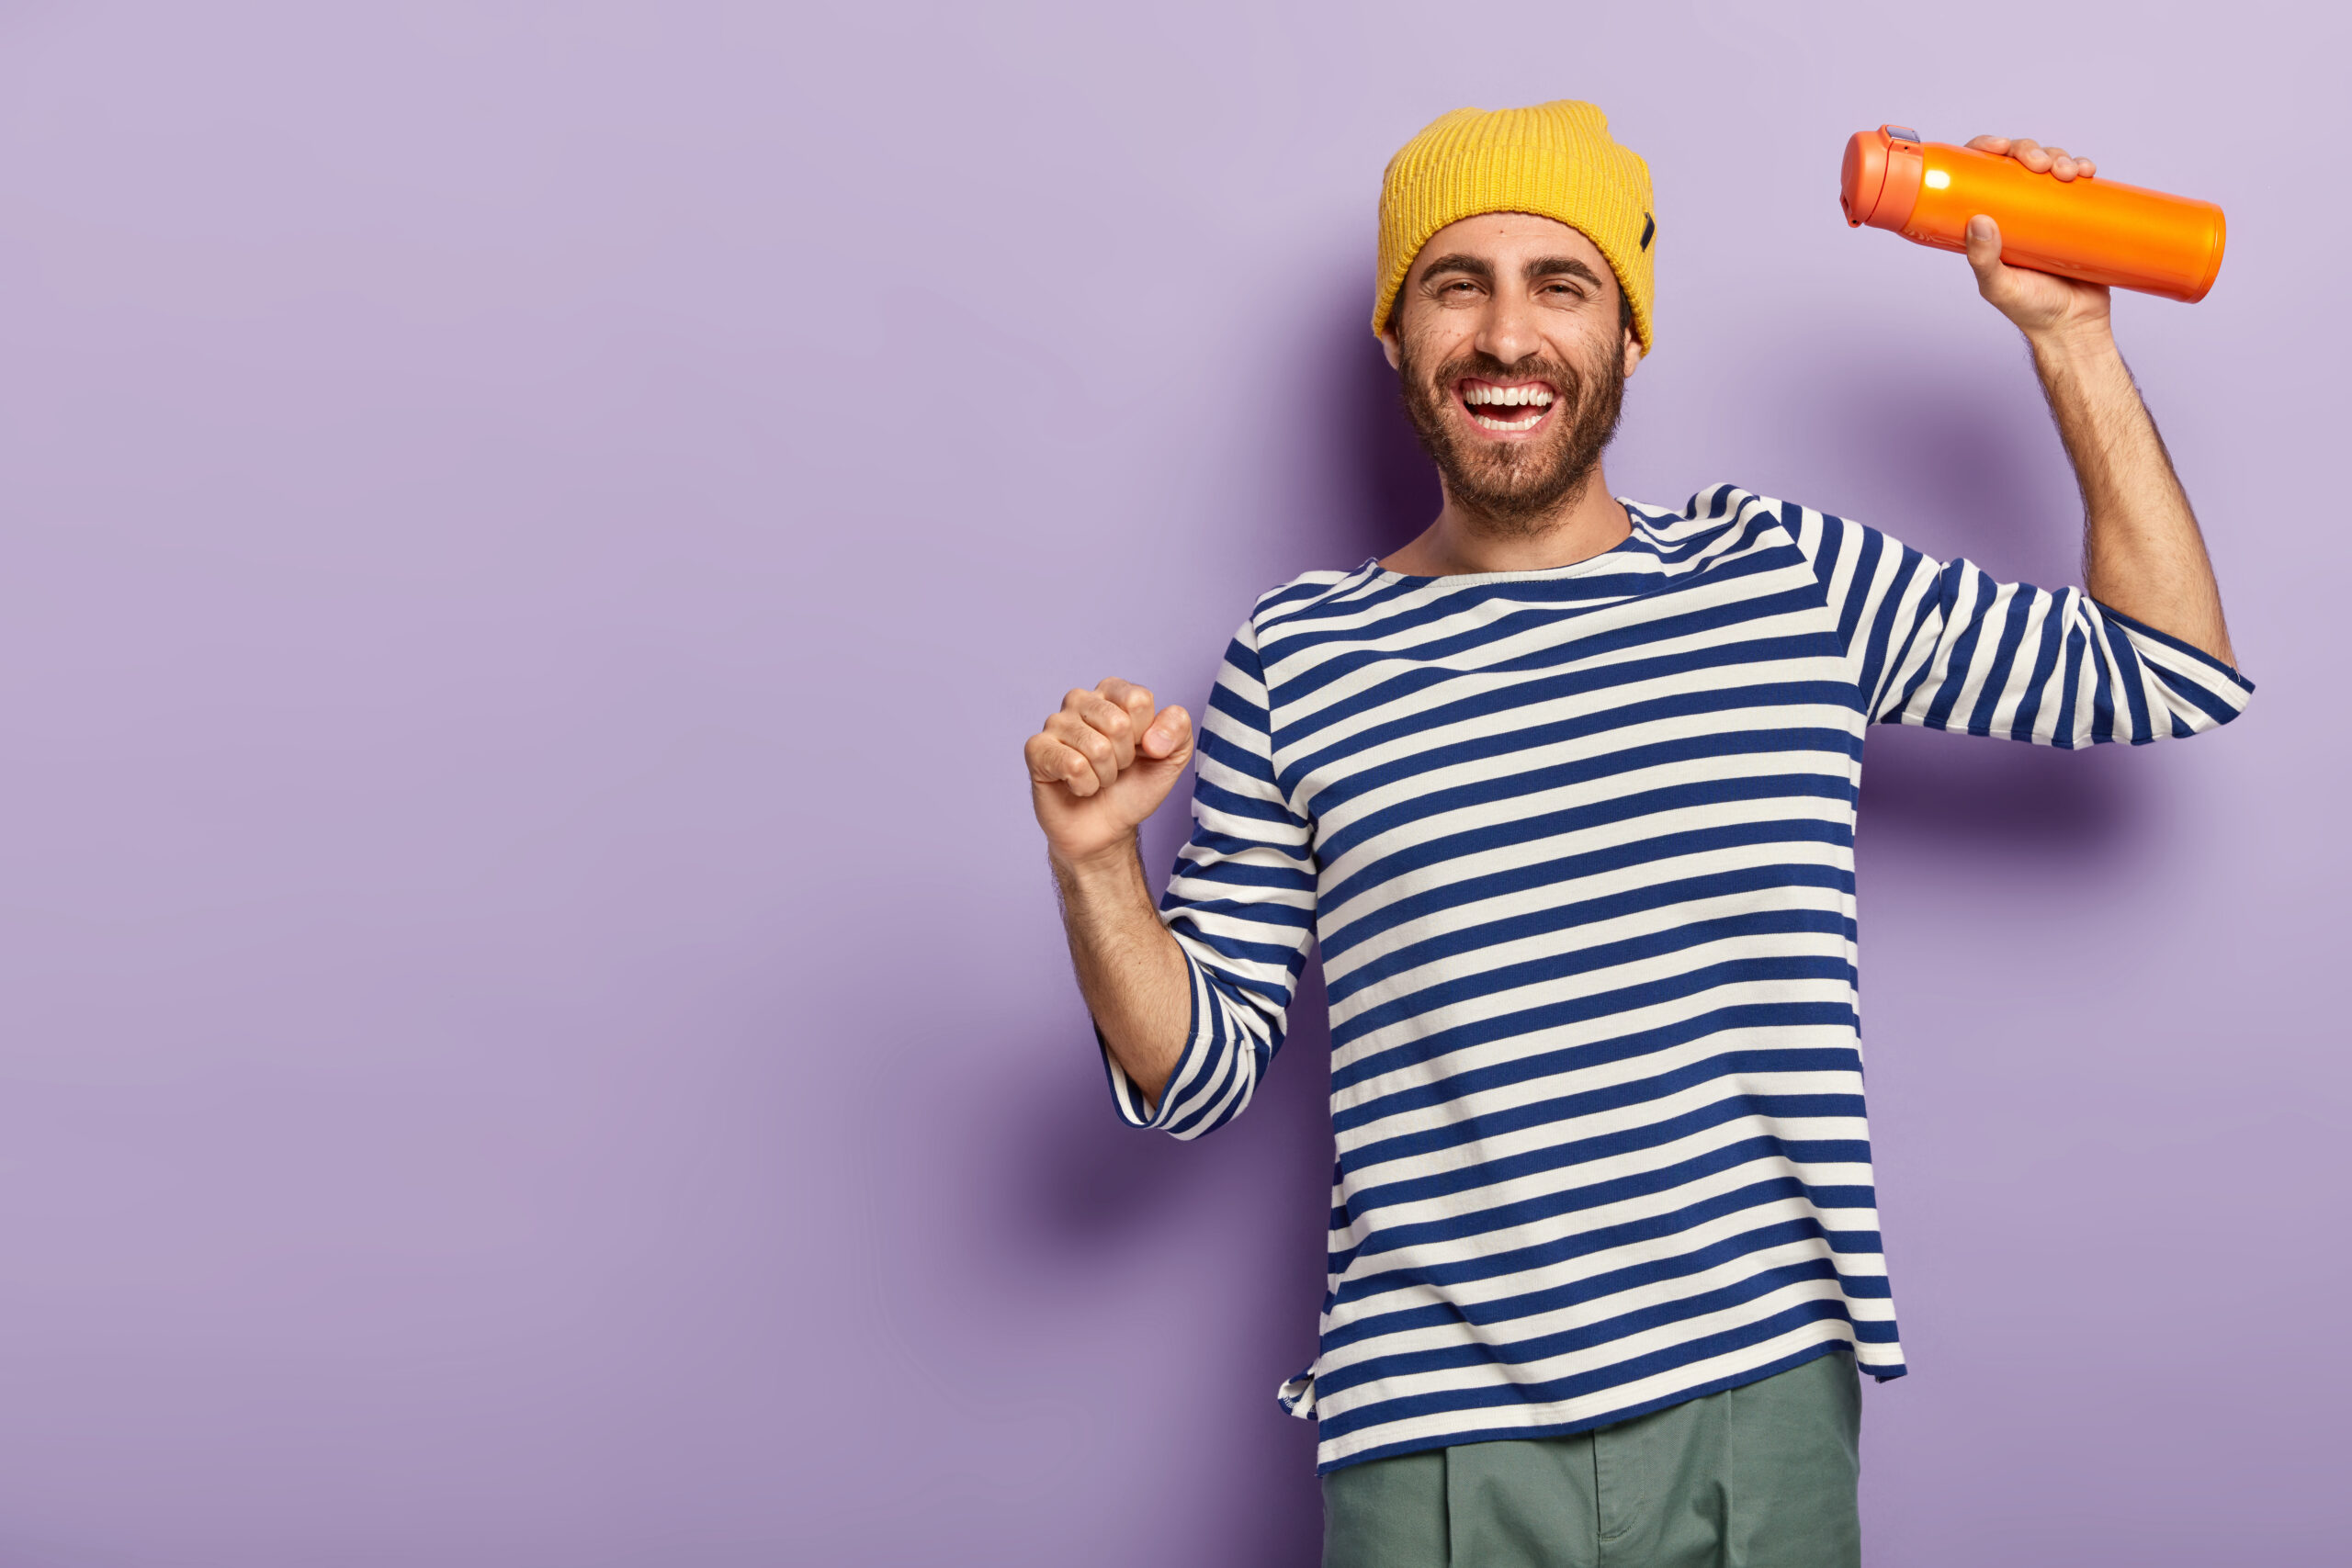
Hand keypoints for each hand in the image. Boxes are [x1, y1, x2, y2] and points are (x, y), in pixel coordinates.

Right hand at [1024, 678, 1193, 867]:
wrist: (1107, 828)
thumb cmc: (1134, 787)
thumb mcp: (1172, 757)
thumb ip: (1178, 729)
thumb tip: (1153, 737)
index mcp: (1112, 693)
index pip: (1138, 699)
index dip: (1146, 735)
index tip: (1138, 750)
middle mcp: (1080, 700)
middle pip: (1118, 724)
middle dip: (1125, 758)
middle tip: (1116, 768)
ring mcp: (1055, 723)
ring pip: (1097, 748)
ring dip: (1105, 775)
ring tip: (1098, 778)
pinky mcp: (1037, 749)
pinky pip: (1073, 765)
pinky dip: (1085, 786)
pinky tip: (1077, 786)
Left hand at [1961, 135, 2111, 341]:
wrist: (2075, 327)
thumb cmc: (2031, 311)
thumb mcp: (1998, 287)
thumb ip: (1984, 260)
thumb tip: (1977, 220)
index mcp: (1990, 222)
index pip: (1981, 175)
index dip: (1986, 151)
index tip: (1996, 146)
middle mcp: (2018, 212)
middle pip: (2018, 162)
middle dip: (2029, 151)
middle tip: (2039, 163)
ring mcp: (2049, 212)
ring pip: (2050, 166)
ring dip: (2058, 157)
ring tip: (2067, 172)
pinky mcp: (2078, 216)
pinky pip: (2080, 183)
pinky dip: (2083, 168)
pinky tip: (2087, 170)